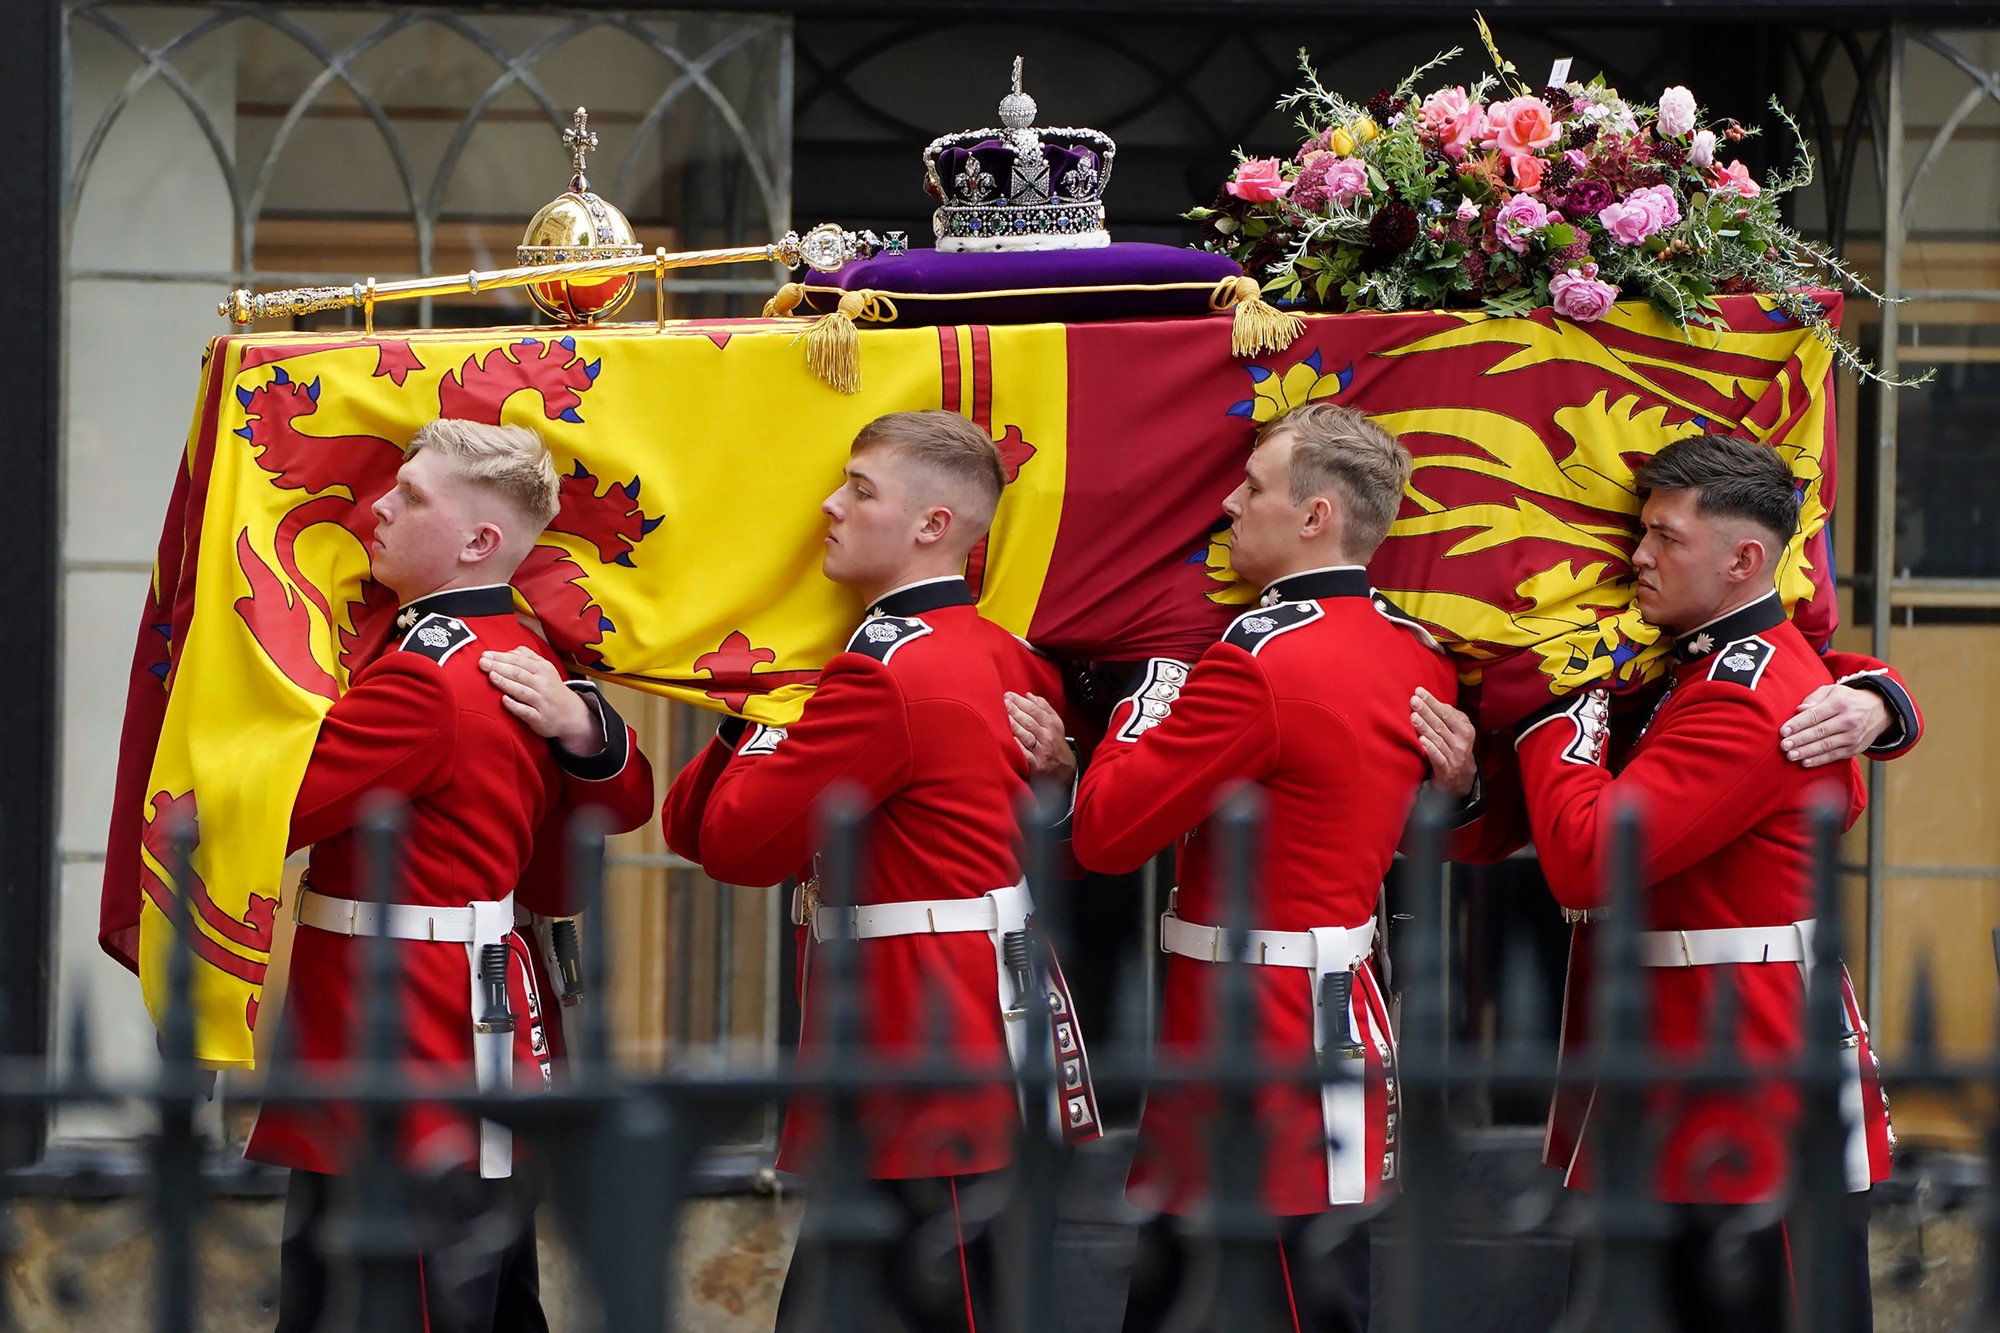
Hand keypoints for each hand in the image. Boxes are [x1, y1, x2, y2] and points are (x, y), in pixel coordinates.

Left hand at [479, 648, 600, 754]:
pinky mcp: (539, 718)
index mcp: (543, 669)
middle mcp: (543, 684)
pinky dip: (515, 706)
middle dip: (499, 667)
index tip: (485, 654)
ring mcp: (541, 701)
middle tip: (482, 663)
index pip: (519, 661)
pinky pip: (526, 711)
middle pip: (519, 673)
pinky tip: (504, 700)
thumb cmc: (552, 689)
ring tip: (491, 676)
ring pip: (522, 691)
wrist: (572, 714)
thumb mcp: (546, 669)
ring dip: (506, 683)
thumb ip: (528, 657)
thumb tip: (509, 651)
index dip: (501, 657)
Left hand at [1006, 691, 1075, 786]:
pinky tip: (1009, 739)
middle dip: (1016, 711)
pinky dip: (1018, 746)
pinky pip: (1026, 754)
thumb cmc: (1055, 743)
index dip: (1021, 702)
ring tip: (1004, 716)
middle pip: (1029, 721)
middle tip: (1004, 702)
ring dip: (1015, 725)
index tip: (1008, 695)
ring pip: (1027, 736)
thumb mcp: (1055, 723)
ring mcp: (1042, 751)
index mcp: (1051, 724)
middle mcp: (1047, 737)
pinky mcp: (1036, 765)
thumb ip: (1043, 707)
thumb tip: (1029, 695)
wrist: (1065, 769)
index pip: (1035, 710)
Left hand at [1412, 687, 1476, 798]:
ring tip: (1414, 717)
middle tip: (1414, 700)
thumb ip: (1447, 715)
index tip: (1419, 691)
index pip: (1446, 712)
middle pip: (1441, 723)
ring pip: (1438, 739)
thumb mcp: (1457, 730)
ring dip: (1425, 727)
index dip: (1432, 701)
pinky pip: (1438, 758)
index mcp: (1464, 728)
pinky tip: (1422, 741)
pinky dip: (1431, 749)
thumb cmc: (1454, 746)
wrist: (1462, 777)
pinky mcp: (1446, 770)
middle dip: (1426, 711)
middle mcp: (1461, 741)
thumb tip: (1430, 700)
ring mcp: (1455, 756)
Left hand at [1782, 683, 1891, 767]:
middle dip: (1799, 740)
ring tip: (1791, 755)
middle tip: (1784, 745)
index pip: (1814, 715)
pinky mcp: (1855, 748)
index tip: (1783, 731)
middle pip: (1819, 732)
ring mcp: (1853, 736)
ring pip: (1826, 746)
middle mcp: (1848, 720)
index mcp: (1839, 703)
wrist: (1879, 710)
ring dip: (1807, 752)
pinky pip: (1834, 756)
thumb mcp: (1833, 690)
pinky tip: (1806, 762)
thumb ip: (1814, 698)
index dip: (1798, 724)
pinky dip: (1819, 760)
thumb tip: (1799, 709)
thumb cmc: (1847, 699)